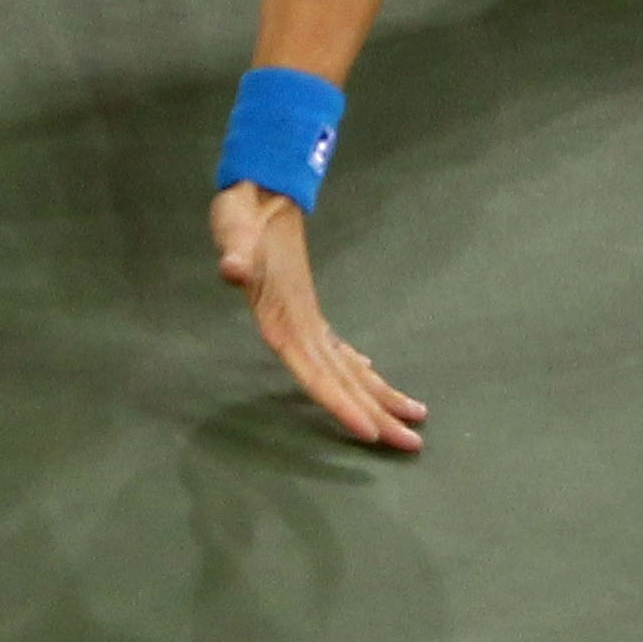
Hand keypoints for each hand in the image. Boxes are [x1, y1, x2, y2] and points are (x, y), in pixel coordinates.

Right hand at [211, 182, 425, 452]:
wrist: (248, 196)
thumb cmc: (241, 215)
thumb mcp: (233, 227)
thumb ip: (235, 250)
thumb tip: (232, 268)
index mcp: (280, 321)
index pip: (313, 374)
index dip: (339, 404)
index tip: (368, 432)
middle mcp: (294, 331)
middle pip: (337, 385)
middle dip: (373, 416)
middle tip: (411, 445)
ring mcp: (303, 324)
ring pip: (344, 374)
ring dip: (376, 401)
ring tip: (410, 427)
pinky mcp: (308, 312)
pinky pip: (340, 352)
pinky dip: (361, 371)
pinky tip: (373, 378)